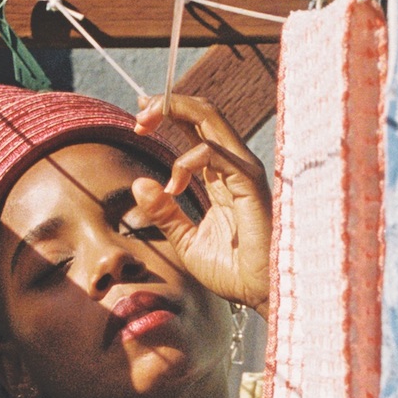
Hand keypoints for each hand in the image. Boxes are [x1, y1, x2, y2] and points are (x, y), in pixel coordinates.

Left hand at [131, 92, 271, 314]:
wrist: (260, 293)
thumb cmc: (233, 270)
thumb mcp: (186, 239)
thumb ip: (164, 212)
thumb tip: (138, 183)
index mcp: (221, 175)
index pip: (197, 127)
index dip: (169, 111)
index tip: (138, 115)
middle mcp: (234, 166)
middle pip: (203, 112)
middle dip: (167, 103)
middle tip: (137, 114)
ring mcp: (244, 171)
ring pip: (210, 118)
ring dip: (172, 112)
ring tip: (142, 127)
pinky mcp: (249, 183)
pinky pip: (215, 154)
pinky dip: (186, 162)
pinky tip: (173, 186)